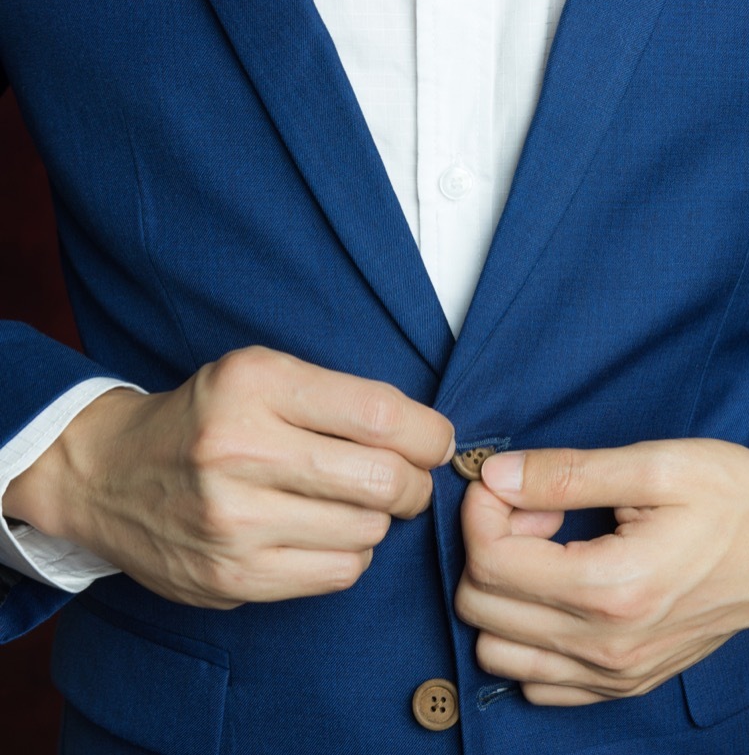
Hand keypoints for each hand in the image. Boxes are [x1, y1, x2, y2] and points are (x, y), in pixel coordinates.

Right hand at [4, 346, 454, 607]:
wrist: (106, 474)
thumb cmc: (209, 418)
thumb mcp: (263, 375)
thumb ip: (343, 397)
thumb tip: (432, 440)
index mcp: (255, 385)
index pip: (382, 415)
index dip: (430, 435)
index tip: (436, 444)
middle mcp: (240, 450)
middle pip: (384, 479)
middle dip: (415, 484)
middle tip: (408, 482)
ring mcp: (232, 521)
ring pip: (369, 530)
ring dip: (378, 520)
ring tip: (351, 504)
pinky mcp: (232, 577)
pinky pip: (340, 572)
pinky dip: (351, 554)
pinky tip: (326, 534)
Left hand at [454, 439, 748, 705]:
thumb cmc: (738, 500)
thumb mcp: (658, 466)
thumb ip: (568, 473)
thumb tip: (493, 478)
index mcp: (613, 588)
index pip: (489, 561)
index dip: (484, 509)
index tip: (513, 482)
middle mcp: (606, 646)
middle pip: (481, 607)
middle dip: (491, 546)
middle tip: (540, 511)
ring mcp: (616, 674)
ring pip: (496, 651)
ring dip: (505, 595)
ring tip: (553, 553)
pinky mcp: (625, 684)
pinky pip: (535, 681)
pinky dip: (529, 638)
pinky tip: (565, 592)